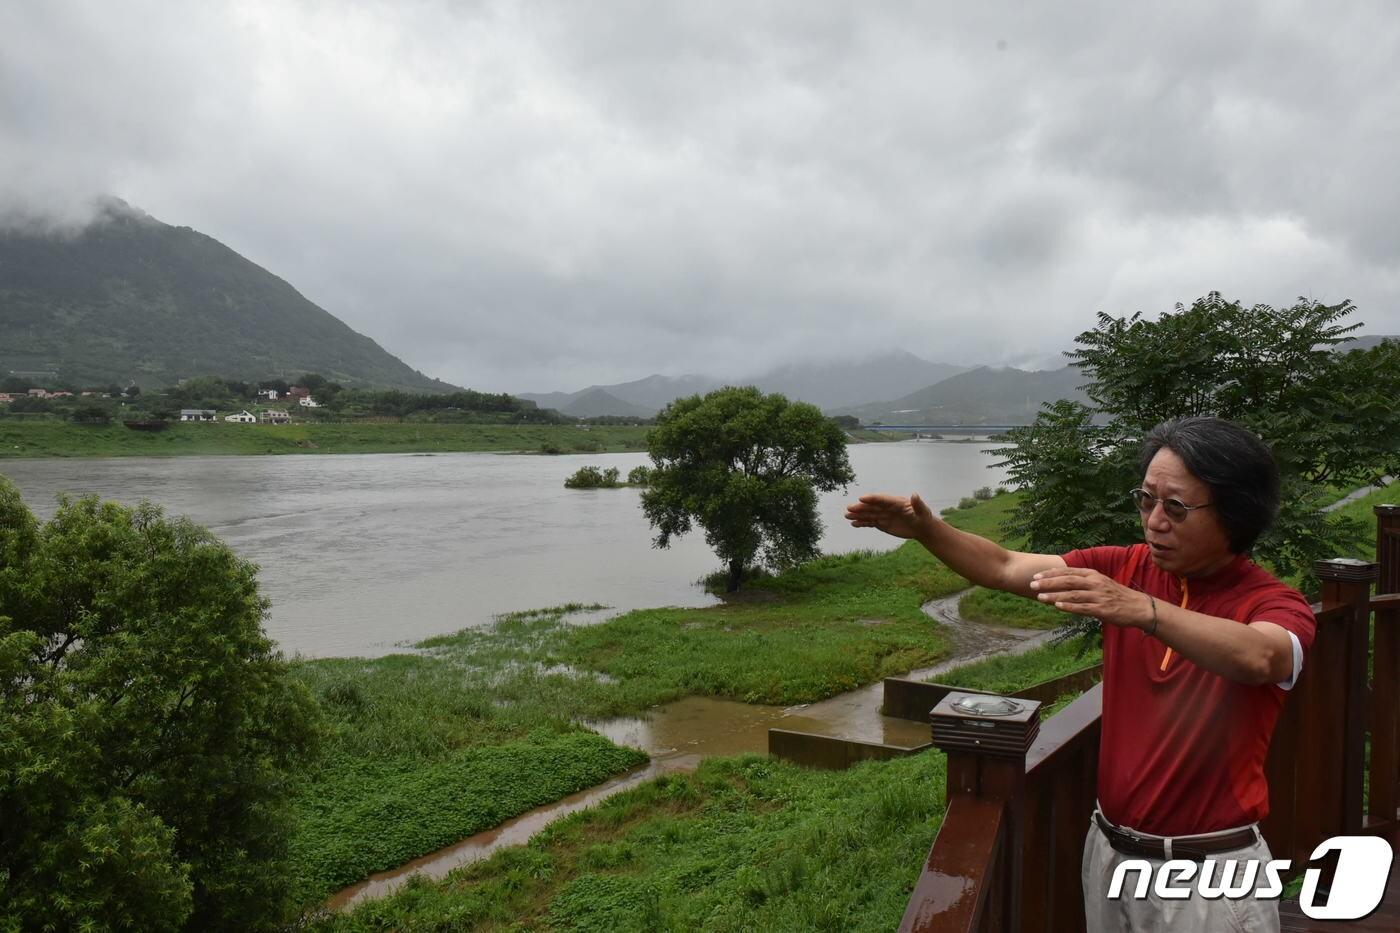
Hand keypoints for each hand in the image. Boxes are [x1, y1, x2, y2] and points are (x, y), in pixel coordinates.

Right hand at [845, 493, 934, 540]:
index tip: (861, 498)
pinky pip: (870, 522)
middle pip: (872, 506)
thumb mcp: (923, 512)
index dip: (872, 499)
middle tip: (849, 509)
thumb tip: (915, 494)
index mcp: (896, 502)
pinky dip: (862, 523)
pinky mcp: (882, 523)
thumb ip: (918, 504)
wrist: (922, 528)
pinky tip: (854, 524)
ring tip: (847, 516)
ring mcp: (883, 515)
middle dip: (860, 507)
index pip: (882, 499)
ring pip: (869, 514)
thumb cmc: (924, 518)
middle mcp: (887, 507)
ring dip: (858, 515)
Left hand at [1029, 567, 1152, 627]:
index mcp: (1092, 574)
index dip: (1051, 573)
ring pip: (1073, 594)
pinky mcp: (1103, 609)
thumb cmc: (1116, 595)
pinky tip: (1057, 607)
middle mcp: (1095, 583)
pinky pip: (1083, 608)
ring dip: (1055, 595)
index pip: (1068, 571)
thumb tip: (1060, 583)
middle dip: (1048, 582)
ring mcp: (1099, 596)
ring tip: (1040, 597)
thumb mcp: (1099, 582)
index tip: (1036, 575)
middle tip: (1032, 584)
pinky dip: (1069, 607)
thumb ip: (1082, 581)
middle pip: (1067, 581)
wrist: (1139, 607)